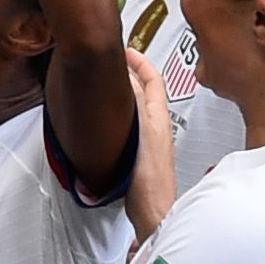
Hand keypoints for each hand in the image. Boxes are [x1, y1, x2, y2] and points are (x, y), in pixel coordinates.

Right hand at [121, 47, 177, 234]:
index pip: (153, 79)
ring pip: (136, 106)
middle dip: (129, 72)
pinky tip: (106, 120)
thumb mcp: (141, 135)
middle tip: (111, 62)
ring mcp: (148, 141)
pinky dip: (118, 113)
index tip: (125, 50)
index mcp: (159, 119)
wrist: (154, 213)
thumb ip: (134, 107)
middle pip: (144, 90)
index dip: (140, 61)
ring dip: (123, 92)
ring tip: (106, 85)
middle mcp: (156, 127)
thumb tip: (125, 81)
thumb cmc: (150, 184)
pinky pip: (129, 123)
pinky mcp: (138, 155)